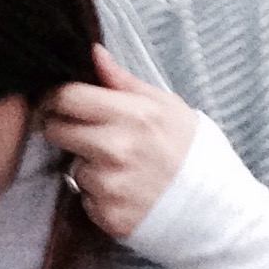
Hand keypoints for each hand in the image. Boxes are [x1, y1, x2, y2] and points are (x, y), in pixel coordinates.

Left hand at [40, 44, 198, 240]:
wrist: (213, 207)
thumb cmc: (190, 151)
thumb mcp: (166, 106)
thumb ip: (123, 81)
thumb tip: (94, 54)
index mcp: (131, 115)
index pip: (67, 97)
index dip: (55, 98)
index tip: (57, 102)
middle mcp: (116, 149)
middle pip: (56, 130)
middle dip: (62, 129)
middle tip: (83, 134)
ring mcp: (109, 185)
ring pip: (72, 167)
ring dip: (87, 165)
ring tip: (120, 168)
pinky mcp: (106, 215)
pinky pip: (85, 197)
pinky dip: (98, 194)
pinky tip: (125, 191)